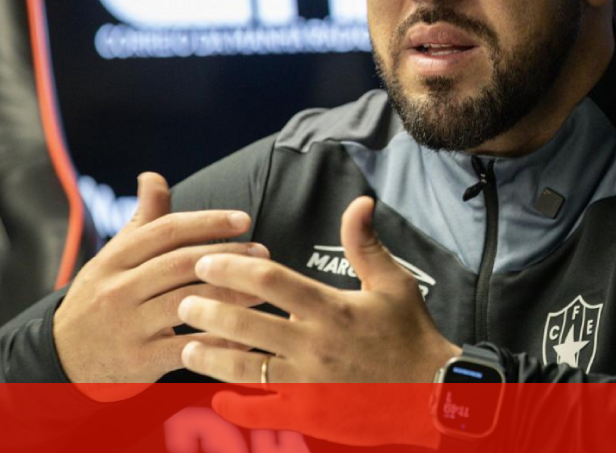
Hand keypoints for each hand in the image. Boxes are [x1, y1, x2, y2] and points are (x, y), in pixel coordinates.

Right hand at [53, 172, 268, 400]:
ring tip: (262, 292)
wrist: (59, 359)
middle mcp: (117, 288)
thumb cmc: (99, 299)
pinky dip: (217, 342)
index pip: (166, 231)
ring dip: (229, 296)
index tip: (244, 220)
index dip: (207, 222)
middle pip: (179, 264)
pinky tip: (244, 336)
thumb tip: (153, 176)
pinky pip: (185, 349)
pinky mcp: (136, 361)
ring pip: (185, 303)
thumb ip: (142, 220)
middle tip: (263, 253)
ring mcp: (125, 326)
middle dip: (227, 257)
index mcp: (114, 258)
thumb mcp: (113, 258)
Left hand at [177, 196, 460, 445]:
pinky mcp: (311, 413)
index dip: (232, 268)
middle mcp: (316, 344)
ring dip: (211, 358)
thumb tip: (358, 201)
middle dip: (208, 310)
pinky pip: (263, 410)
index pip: (271, 280)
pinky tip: (218, 397)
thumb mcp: (394, 283)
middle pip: (247, 324)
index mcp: (333, 307)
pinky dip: (237, 406)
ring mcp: (311, 382)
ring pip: (246, 369)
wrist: (433, 393)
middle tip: (183, 302)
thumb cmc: (411, 334)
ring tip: (188, 346)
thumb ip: (366, 244)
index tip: (206, 261)